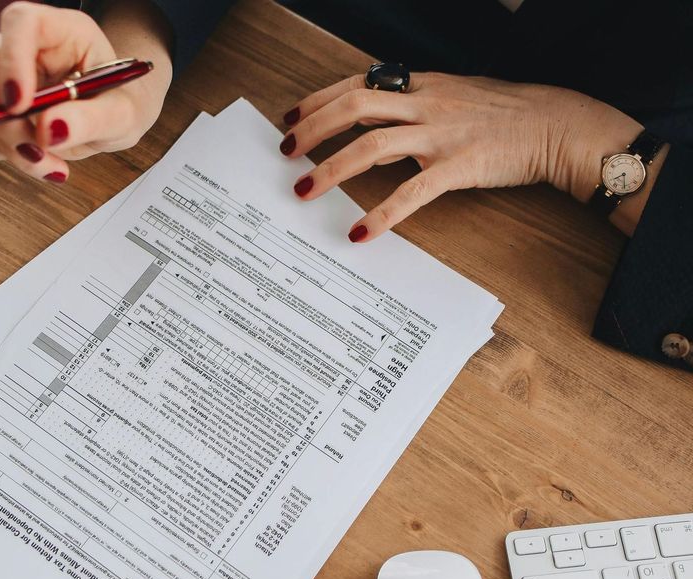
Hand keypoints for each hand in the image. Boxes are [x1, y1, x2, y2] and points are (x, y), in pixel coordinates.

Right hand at [0, 1, 171, 182]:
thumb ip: (92, 120)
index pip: (21, 22)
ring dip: (7, 146)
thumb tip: (49, 132)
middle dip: (10, 122)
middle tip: (44, 153)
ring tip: (53, 165)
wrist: (116, 115)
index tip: (19, 106)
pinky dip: (5, 156)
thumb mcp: (122, 116)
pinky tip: (42, 162)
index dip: (12, 60)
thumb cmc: (122, 104)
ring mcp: (5, 74)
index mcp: (63, 30)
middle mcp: (26, 45)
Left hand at [281, 73, 644, 241]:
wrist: (554, 124)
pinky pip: (411, 192)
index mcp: (421, 86)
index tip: (291, 117)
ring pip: (372, 146)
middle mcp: (424, 104)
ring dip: (331, 169)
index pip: (357, 84)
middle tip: (286, 152)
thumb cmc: (504, 113)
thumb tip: (371, 132)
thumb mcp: (452, 98)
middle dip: (312, 129)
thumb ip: (409, 111)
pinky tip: (360, 232)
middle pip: (353, 107)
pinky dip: (382, 214)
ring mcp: (440, 134)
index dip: (318, 100)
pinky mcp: (458, 167)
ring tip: (304, 189)